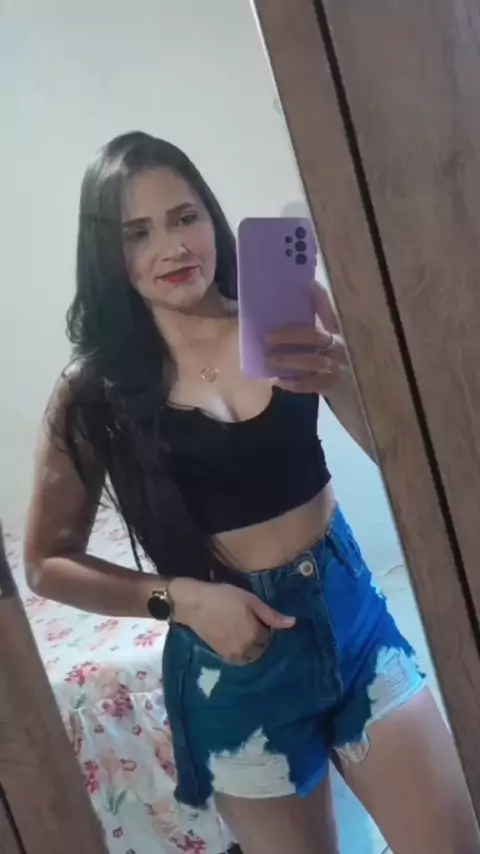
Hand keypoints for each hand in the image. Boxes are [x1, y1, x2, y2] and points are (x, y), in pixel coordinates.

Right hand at [169, 577, 294, 664]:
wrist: (194, 604)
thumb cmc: (224, 597)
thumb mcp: (251, 600)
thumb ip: (271, 615)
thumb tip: (293, 623)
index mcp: (255, 635)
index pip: (270, 637)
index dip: (266, 626)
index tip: (259, 618)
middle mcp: (246, 649)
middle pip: (262, 649)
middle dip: (260, 639)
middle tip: (251, 624)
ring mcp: (233, 655)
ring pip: (251, 656)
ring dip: (252, 648)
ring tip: (244, 632)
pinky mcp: (222, 656)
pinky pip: (239, 659)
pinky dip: (242, 652)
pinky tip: (236, 640)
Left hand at [266, 281, 348, 393]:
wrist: (353, 390)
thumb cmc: (334, 361)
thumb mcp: (328, 342)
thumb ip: (315, 324)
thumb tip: (301, 296)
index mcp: (336, 331)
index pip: (329, 311)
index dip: (321, 298)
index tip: (309, 285)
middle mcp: (338, 346)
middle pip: (315, 336)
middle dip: (290, 336)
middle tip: (267, 337)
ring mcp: (337, 366)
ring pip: (312, 361)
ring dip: (288, 360)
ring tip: (268, 359)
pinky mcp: (332, 385)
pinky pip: (310, 384)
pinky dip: (292, 383)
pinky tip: (277, 380)